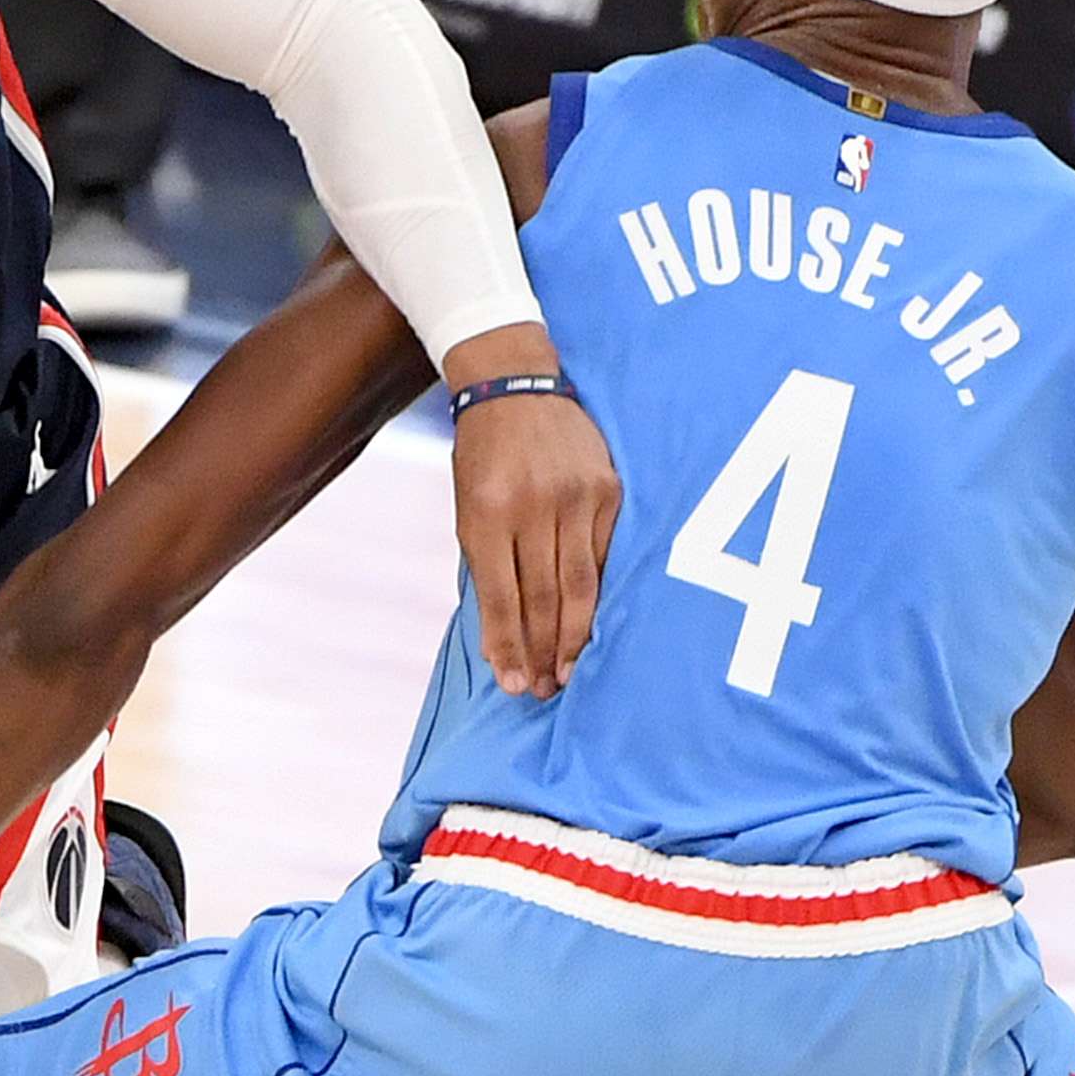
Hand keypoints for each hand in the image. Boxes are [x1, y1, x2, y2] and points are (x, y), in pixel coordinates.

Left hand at [446, 328, 619, 696]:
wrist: (516, 385)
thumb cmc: (482, 455)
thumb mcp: (466, 506)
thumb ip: (486, 562)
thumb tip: (504, 633)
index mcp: (488, 512)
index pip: (502, 596)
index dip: (508, 646)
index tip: (513, 685)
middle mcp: (535, 505)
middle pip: (545, 597)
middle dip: (543, 650)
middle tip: (545, 690)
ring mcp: (576, 496)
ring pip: (582, 583)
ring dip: (574, 635)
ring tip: (568, 671)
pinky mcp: (608, 490)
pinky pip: (606, 555)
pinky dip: (599, 594)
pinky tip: (593, 624)